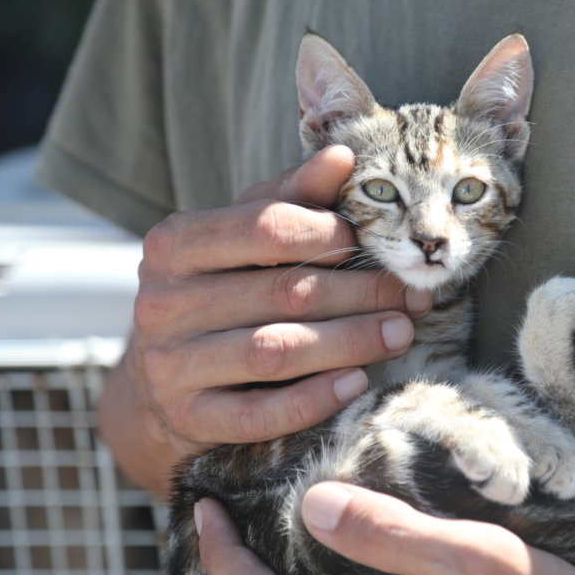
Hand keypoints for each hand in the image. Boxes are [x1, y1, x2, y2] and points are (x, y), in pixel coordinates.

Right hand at [99, 146, 433, 492]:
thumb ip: (290, 198)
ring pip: (274, 352)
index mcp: (175, 244)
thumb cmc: (220, 291)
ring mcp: (170, 366)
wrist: (160, 385)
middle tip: (413, 297)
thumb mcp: (243, 238)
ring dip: (349, 342)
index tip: (375, 244)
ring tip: (401, 334)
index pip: (264, 227)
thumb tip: (342, 154)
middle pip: (281, 293)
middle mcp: (162, 303)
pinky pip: (259, 414)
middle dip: (360, 294)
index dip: (329, 234)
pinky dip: (314, 399)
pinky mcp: (188, 419)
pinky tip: (357, 383)